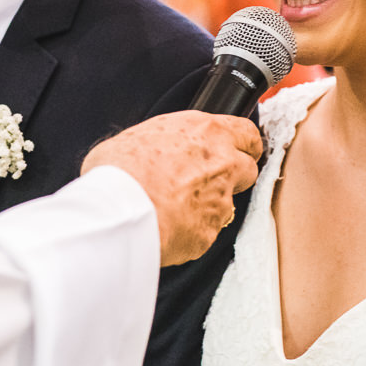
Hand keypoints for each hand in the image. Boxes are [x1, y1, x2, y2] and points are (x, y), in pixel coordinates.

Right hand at [82, 111, 261, 266]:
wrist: (116, 211)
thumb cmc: (120, 169)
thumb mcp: (138, 135)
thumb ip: (164, 140)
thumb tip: (155, 148)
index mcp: (208, 132)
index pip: (248, 133)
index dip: (243, 143)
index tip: (236, 149)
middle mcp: (223, 164)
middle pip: (248, 169)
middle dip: (232, 175)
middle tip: (204, 179)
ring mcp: (220, 202)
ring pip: (227, 203)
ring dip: (208, 204)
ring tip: (175, 206)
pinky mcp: (210, 233)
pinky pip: (206, 231)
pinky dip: (192, 229)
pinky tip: (167, 225)